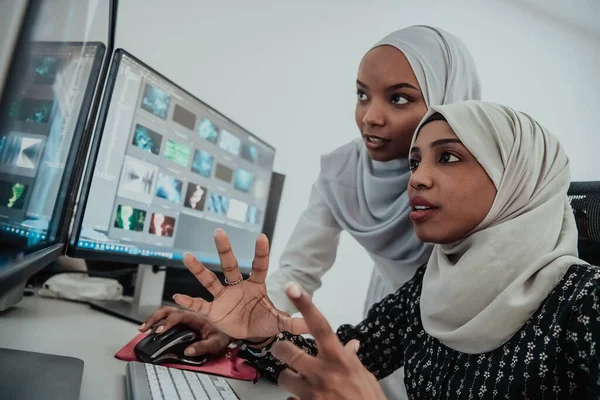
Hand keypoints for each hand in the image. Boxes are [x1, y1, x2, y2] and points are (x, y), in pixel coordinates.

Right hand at [139, 307, 230, 356]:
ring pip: (165, 313)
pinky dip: (156, 324)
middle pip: (168, 310)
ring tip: (143, 329)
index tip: (159, 331)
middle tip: (145, 328)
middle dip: (155, 317)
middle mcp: (189, 316)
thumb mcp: (216, 343)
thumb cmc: (223, 337)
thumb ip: (204, 347)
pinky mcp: (180, 326)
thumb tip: (188, 351)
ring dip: (153, 319)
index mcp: (197, 318)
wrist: (228, 336)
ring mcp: (184, 320)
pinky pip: (166, 321)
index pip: (179, 316)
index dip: (168, 322)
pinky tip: (150, 332)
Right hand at [173, 229, 307, 339]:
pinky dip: (189, 302)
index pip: (259, 266)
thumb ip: (294, 322)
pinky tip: (178, 297)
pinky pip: (200, 305)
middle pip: (230, 265)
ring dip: (199, 269)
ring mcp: (224, 297)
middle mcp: (238, 287)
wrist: (250, 334)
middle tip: (218, 232)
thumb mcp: (280, 322)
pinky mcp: (214, 311)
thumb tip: (311, 323)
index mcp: (256, 286)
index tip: (261, 236)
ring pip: (210, 280)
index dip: (260, 253)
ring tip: (188, 256)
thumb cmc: (264, 321)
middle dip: (225, 249)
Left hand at [271, 283, 385, 399]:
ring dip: (288, 378)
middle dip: (281, 349)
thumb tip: (352, 345)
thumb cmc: (368, 398)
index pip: (319, 326)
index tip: (292, 288)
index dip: (306, 305)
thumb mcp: (363, 375)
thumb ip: (350, 359)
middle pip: (287, 351)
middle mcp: (322, 373)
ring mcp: (311, 393)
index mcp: (338, 359)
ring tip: (297, 382)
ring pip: (283, 377)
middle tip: (284, 350)